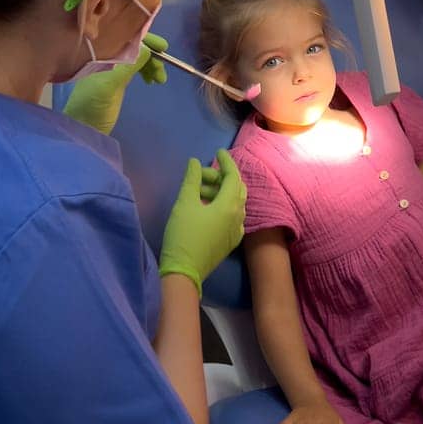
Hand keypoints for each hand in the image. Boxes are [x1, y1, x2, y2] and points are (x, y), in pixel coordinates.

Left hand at [62, 35, 169, 135]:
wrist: (81, 127)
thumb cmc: (91, 105)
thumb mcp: (110, 85)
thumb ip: (127, 67)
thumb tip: (148, 49)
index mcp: (102, 53)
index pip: (126, 36)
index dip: (146, 39)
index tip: (163, 47)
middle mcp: (108, 56)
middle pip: (134, 46)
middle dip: (152, 54)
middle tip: (163, 69)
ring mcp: (113, 68)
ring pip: (137, 58)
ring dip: (152, 64)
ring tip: (160, 80)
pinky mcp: (117, 79)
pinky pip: (136, 68)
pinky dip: (146, 71)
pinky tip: (151, 80)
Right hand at [158, 149, 246, 294]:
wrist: (184, 271)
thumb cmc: (183, 234)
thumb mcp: (185, 203)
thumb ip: (192, 179)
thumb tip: (195, 162)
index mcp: (230, 205)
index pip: (233, 176)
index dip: (226, 162)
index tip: (218, 152)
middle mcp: (238, 216)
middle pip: (237, 188)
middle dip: (221, 177)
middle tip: (202, 174)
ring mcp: (236, 230)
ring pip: (234, 203)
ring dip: (220, 192)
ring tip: (199, 190)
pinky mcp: (230, 241)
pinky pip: (232, 217)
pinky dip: (222, 206)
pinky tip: (207, 208)